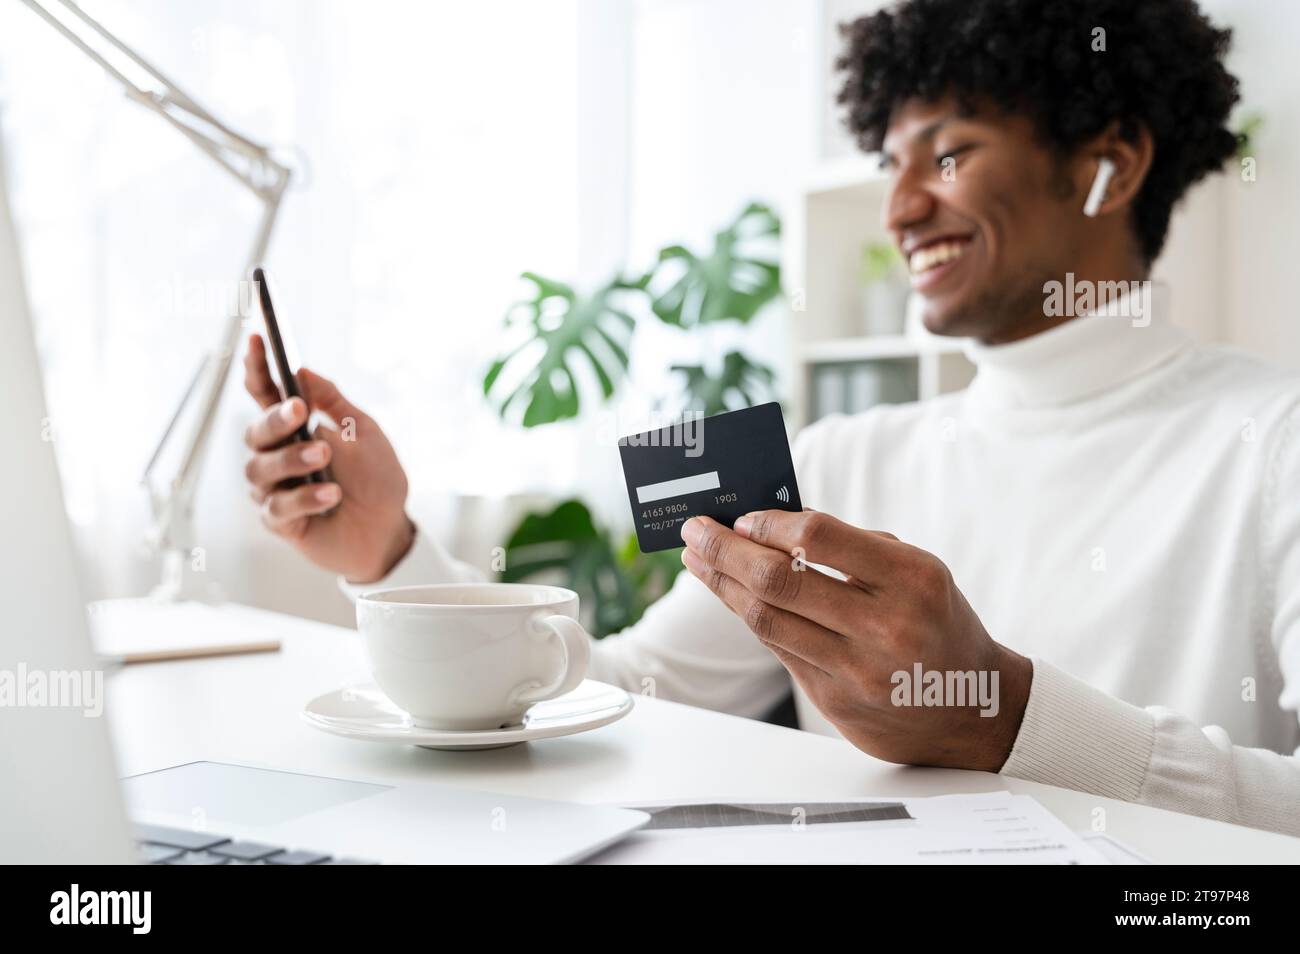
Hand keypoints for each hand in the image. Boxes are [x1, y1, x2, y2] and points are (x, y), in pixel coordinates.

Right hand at [242, 334, 414, 581]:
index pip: (266, 394)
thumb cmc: (376, 479)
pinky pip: (278, 507)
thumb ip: (333, 402)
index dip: (257, 367)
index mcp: (296, 428)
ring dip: (294, 460)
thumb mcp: (363, 432)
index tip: (256, 338)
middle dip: (276, 420)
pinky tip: (331, 495)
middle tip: (299, 412)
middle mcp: (278, 455)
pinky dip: (306, 498)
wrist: (390, 530)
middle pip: (256, 431)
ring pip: (261, 469)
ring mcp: (275, 489)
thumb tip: (302, 370)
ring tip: (324, 457)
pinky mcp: (281, 522)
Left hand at [680, 510, 1031, 771]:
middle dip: (725, 551)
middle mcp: (885, 626)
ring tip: (699, 561)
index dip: (768, 524)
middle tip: (695, 531)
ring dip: (723, 585)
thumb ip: (853, 548)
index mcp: (912, 579)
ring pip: (766, 620)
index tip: (739, 516)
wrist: (975, 709)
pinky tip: (731, 594)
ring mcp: (858, 670)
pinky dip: (749, 616)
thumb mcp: (918, 572)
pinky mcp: (836, 702)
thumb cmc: (937, 622)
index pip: (818, 538)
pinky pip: (778, 649)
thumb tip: (770, 523)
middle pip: (778, 581)